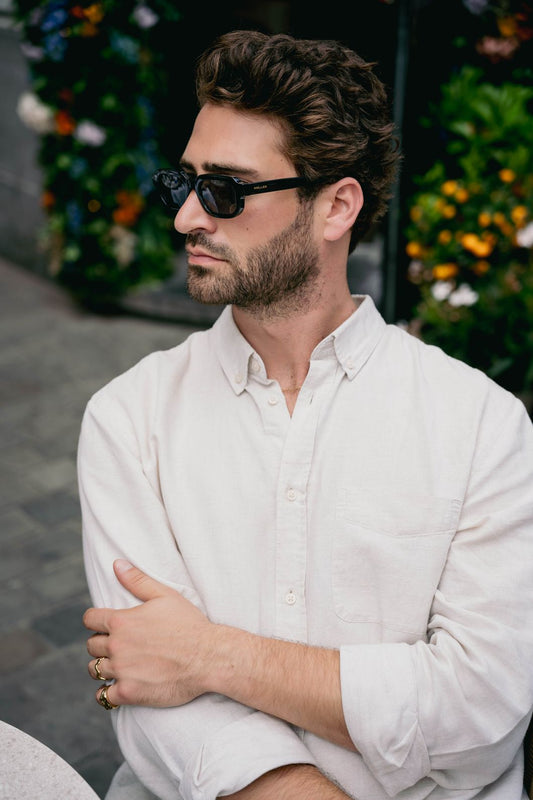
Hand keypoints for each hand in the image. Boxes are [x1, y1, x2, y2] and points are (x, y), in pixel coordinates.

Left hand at [84, 559, 214, 707]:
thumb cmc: (189, 624)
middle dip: (101, 643)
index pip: (90, 619)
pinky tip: (114, 688)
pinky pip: (103, 697)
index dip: (96, 621)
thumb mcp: (165, 595)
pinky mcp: (129, 693)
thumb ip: (137, 580)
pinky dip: (105, 694)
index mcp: (121, 621)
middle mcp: (116, 646)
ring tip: (117, 665)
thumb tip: (117, 564)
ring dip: (103, 667)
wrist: (208, 657)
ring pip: (94, 669)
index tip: (104, 625)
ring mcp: (121, 671)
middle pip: (91, 645)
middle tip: (117, 645)